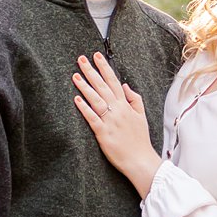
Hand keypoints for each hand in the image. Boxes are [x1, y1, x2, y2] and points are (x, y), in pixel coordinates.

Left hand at [73, 53, 161, 195]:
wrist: (140, 160)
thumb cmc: (140, 140)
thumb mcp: (141, 116)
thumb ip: (134, 99)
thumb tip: (125, 85)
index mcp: (126, 105)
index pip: (114, 82)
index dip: (105, 68)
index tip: (97, 56)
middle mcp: (118, 110)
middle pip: (103, 87)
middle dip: (91, 72)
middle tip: (81, 60)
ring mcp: (110, 121)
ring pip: (96, 100)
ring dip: (85, 87)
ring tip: (75, 76)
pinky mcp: (103, 133)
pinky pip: (92, 118)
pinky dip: (85, 108)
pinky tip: (77, 99)